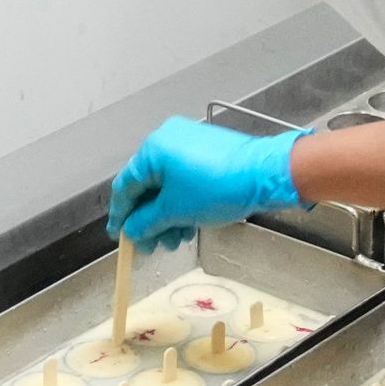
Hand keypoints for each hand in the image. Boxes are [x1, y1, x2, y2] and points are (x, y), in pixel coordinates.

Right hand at [106, 116, 301, 250]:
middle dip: (149, 220)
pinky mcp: (207, 150)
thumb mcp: (175, 211)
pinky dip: (182, 202)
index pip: (125, 186)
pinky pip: (184, 179)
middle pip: (147, 187)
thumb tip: (132, 231)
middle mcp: (167, 140)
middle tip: (152, 245)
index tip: (119, 235)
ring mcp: (189, 143)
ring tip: (176, 239)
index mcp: (153, 149)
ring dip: (167, 216)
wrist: (265, 174)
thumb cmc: (219, 187)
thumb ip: (146, 222)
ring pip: (167, 185)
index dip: (121, 215)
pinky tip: (188, 223)